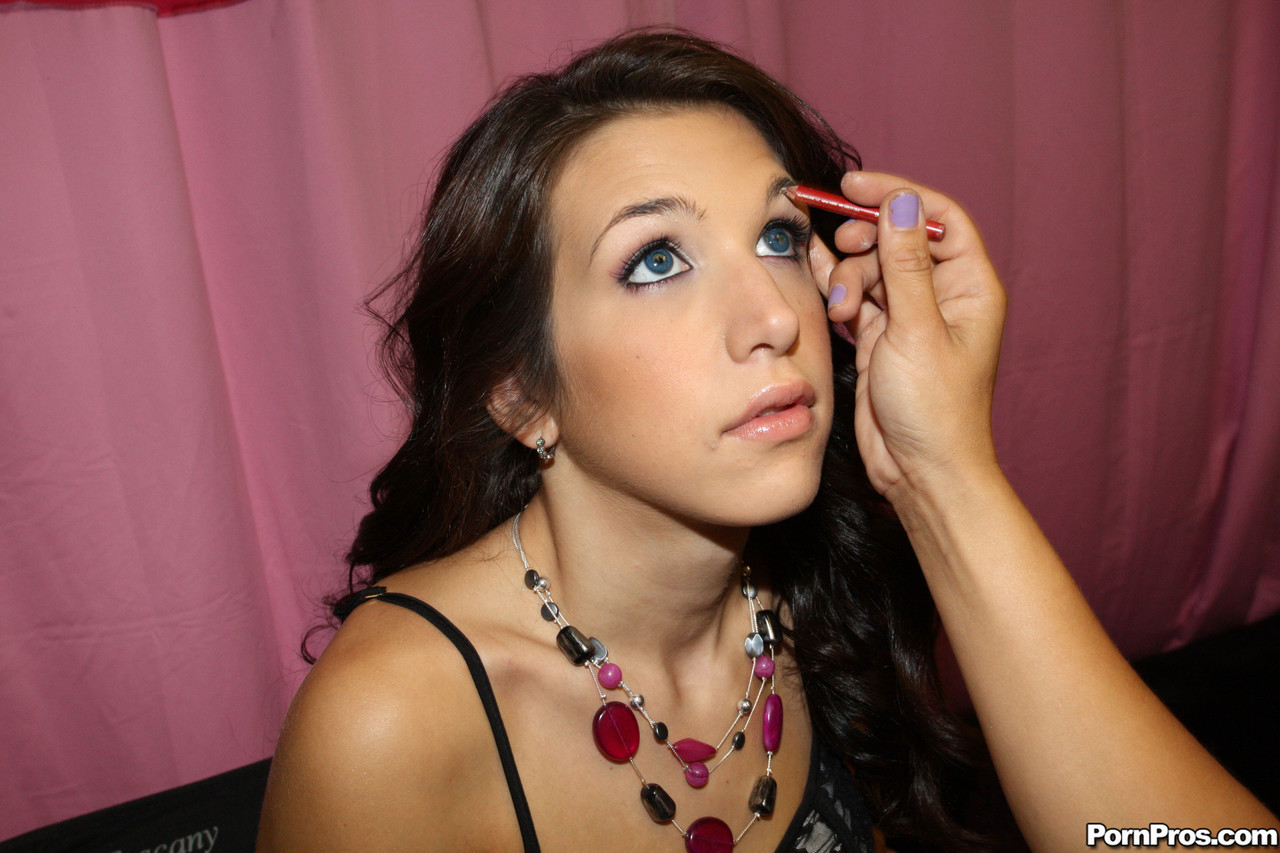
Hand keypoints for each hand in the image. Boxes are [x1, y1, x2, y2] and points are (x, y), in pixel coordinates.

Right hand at [806, 171, 1005, 502]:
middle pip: (898, 237)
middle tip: (843, 248)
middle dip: (865, 239)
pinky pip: (856, 297)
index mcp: (970, 287)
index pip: (937, 217)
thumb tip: (900, 204)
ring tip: (841, 309)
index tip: (855, 186)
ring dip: (848, 277)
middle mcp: (942, 296)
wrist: (919, 472)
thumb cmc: (935, 411)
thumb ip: (905, 264)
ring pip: (872, 267)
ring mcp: (909, 317)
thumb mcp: (916, 330)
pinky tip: (817, 278)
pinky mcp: (881, 338)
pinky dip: (837, 288)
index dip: (898, 195)